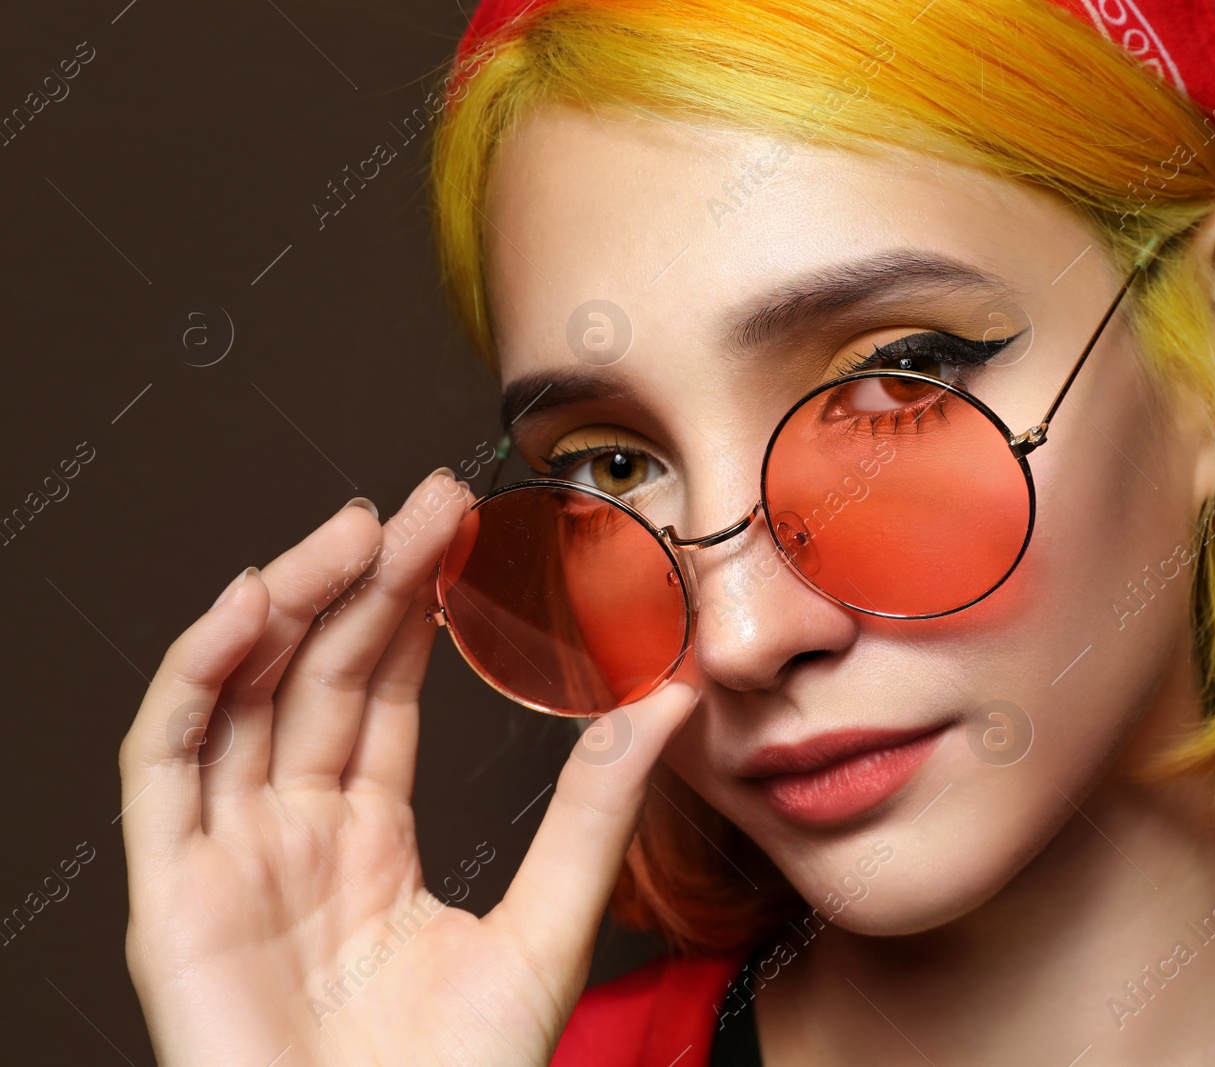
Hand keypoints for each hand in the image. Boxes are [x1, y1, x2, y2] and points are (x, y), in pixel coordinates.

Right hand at [118, 469, 698, 1065]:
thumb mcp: (546, 926)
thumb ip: (595, 811)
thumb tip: (669, 700)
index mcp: (365, 843)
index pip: (375, 695)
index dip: (409, 608)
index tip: (456, 528)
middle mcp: (288, 838)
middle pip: (313, 679)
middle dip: (363, 583)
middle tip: (424, 503)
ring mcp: (225, 862)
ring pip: (237, 700)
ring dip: (284, 606)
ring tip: (351, 531)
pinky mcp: (172, 897)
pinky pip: (164, 767)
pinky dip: (195, 680)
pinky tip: (251, 607)